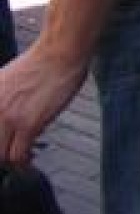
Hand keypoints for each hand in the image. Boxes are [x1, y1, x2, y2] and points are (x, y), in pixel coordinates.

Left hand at [0, 45, 89, 162]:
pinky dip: (24, 160)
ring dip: (12, 156)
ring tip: (22, 154)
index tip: (5, 140)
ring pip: (2, 155)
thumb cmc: (39, 62)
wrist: (59, 53)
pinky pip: (19, 155)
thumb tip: (2, 119)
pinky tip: (30, 155)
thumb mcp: (4, 80)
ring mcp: (8, 118)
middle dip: (3, 149)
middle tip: (12, 148)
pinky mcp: (28, 124)